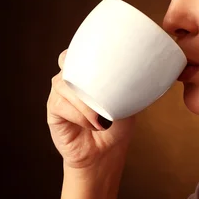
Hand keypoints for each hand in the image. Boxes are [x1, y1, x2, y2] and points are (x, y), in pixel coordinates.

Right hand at [46, 50, 135, 169]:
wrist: (107, 151)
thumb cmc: (118, 123)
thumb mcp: (129, 98)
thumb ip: (128, 82)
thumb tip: (144, 68)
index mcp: (88, 72)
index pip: (80, 49)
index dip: (85, 47)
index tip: (101, 52)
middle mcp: (71, 79)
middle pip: (67, 60)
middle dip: (81, 68)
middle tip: (100, 84)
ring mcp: (60, 93)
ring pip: (64, 83)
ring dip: (86, 100)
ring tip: (103, 116)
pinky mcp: (54, 111)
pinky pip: (61, 104)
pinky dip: (80, 114)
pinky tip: (93, 124)